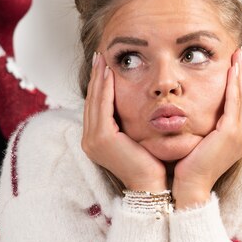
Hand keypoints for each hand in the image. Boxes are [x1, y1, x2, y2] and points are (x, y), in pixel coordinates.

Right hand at [82, 53, 166, 190]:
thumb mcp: (136, 138)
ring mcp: (93, 140)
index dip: (98, 85)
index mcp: (96, 140)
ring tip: (103, 59)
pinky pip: (102, 107)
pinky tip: (109, 73)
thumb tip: (137, 103)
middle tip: (100, 56)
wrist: (152, 185)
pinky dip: (105, 89)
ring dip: (98, 78)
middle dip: (95, 77)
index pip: (96, 106)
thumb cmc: (150, 164)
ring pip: (95, 101)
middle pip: (92, 100)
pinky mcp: (102, 138)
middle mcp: (89, 140)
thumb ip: (130, 122)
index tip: (104, 66)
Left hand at [173, 46, 241, 208]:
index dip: (241, 82)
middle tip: (240, 52)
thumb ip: (208, 123)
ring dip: (240, 74)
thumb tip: (202, 106)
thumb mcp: (203, 139)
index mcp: (241, 137)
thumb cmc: (190, 165)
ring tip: (237, 55)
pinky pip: (235, 103)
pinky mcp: (232, 134)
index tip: (237, 63)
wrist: (189, 186)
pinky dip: (234, 85)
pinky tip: (231, 71)